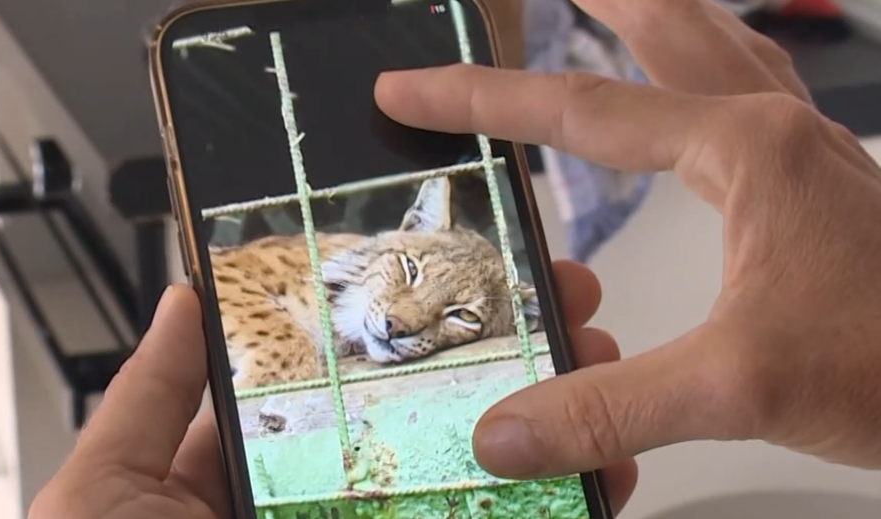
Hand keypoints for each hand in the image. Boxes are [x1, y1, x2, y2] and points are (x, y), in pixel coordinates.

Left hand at [27, 270, 623, 516]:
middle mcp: (328, 508)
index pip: (343, 384)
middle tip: (560, 320)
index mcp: (257, 472)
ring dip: (544, 438)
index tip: (465, 283)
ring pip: (475, 485)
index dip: (404, 331)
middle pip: (425, 427)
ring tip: (597, 384)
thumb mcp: (106, 492)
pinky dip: (553, 508)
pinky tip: (598, 479)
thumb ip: (151, 397)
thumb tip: (187, 296)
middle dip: (499, 370)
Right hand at [376, 0, 880, 504]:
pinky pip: (756, 99)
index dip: (480, 99)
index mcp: (745, 151)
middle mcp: (777, 133)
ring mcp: (807, 156)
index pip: (580, 110)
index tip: (412, 91)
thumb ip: (612, 407)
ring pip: (721, 49)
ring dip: (660, 18)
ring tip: (616, 2)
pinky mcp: (825, 191)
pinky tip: (703, 100)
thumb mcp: (738, 387)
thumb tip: (508, 431)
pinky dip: (712, 75)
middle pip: (669, 28)